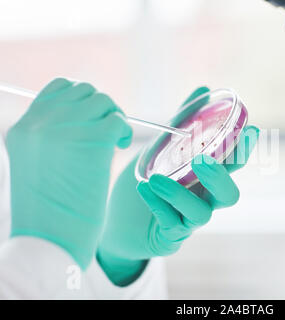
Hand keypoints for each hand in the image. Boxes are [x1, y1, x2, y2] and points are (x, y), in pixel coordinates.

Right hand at [6, 78, 131, 268]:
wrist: (51, 240)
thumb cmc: (50, 211)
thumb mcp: (38, 164)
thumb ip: (53, 136)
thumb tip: (88, 117)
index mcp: (23, 129)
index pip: (58, 88)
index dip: (82, 100)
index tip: (93, 120)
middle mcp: (40, 124)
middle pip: (84, 90)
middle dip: (101, 108)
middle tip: (108, 133)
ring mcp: (65, 130)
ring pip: (103, 101)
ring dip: (114, 119)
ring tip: (114, 143)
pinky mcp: (92, 141)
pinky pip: (117, 120)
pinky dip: (124, 131)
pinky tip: (119, 148)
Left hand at [97, 87, 258, 285]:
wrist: (119, 219)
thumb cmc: (149, 181)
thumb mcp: (162, 149)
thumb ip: (182, 123)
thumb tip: (202, 90)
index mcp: (207, 178)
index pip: (233, 164)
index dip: (244, 149)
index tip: (249, 128)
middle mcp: (204, 200)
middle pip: (228, 195)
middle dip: (220, 177)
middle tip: (201, 161)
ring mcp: (189, 221)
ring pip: (200, 214)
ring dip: (179, 194)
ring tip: (155, 178)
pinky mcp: (170, 237)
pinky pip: (171, 223)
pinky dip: (157, 204)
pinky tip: (144, 188)